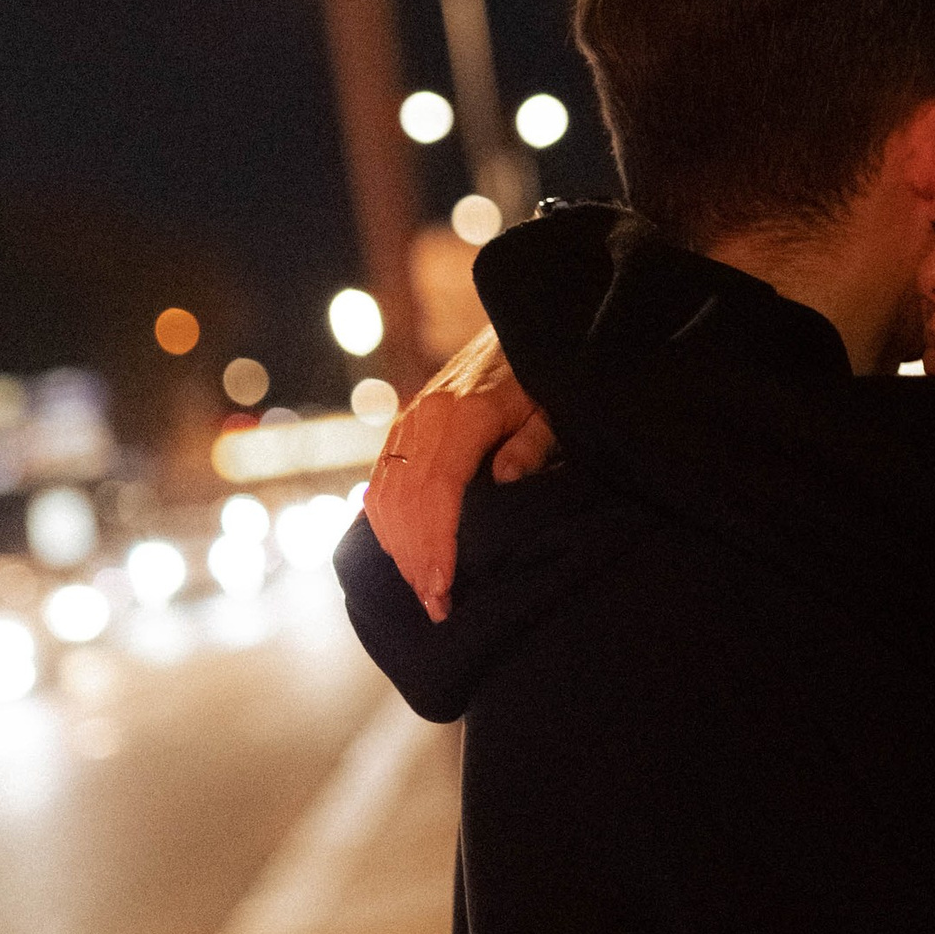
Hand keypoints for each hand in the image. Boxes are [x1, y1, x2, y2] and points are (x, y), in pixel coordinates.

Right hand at [366, 328, 555, 621]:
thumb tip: (504, 483)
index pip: (436, 492)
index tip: (444, 590)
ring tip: (423, 591)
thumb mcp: (551, 406)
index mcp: (461, 415)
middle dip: (416, 560)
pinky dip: (386, 521)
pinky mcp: (405, 427)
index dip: (436, 546)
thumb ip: (532, 443)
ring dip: (400, 548)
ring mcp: (409, 421)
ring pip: (387, 494)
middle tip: (436, 607)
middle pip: (406, 502)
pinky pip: (384, 480)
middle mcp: (424, 418)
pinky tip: (400, 553)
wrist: (517, 326)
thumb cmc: (541, 373)